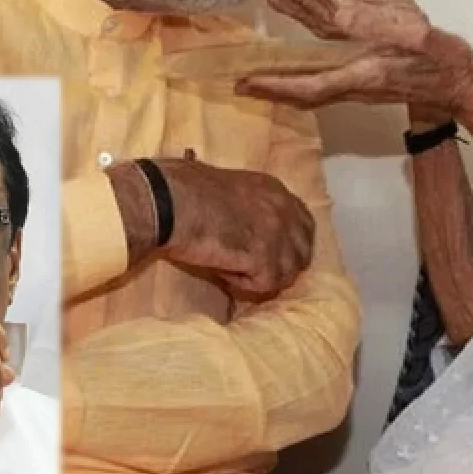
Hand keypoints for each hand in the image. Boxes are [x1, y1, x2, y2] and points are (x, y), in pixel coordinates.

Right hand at [159, 158, 315, 295]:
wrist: (169, 200)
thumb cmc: (183, 190)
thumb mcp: (228, 188)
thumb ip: (247, 206)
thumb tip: (245, 226)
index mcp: (274, 189)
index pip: (302, 223)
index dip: (289, 244)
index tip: (268, 253)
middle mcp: (283, 208)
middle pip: (303, 250)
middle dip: (282, 264)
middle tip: (254, 270)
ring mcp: (277, 232)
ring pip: (288, 272)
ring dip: (262, 277)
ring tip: (233, 271)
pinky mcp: (264, 256)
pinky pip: (266, 284)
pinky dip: (244, 285)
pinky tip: (224, 273)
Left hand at [238, 26, 472, 113]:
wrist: (457, 88)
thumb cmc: (444, 62)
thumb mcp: (426, 38)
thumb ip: (397, 27)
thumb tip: (372, 16)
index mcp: (365, 74)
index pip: (313, 84)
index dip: (280, 86)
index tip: (249, 86)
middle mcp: (353, 85)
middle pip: (302, 92)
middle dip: (269, 85)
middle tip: (236, 81)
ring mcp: (353, 88)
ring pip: (306, 91)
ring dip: (278, 83)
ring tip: (248, 78)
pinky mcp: (355, 84)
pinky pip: (315, 87)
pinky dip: (292, 82)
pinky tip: (280, 76)